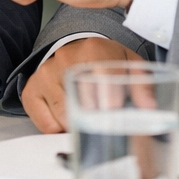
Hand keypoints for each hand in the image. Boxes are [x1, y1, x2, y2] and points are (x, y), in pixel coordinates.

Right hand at [22, 37, 143, 132]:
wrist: (77, 53)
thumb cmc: (106, 63)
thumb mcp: (130, 66)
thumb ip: (143, 84)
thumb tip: (147, 106)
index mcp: (94, 49)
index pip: (102, 73)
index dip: (110, 97)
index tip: (114, 114)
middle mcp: (66, 58)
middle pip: (81, 101)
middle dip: (96, 121)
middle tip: (107, 128)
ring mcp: (45, 74)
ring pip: (63, 116)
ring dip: (78, 127)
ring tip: (89, 121)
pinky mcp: (31, 90)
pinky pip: (45, 124)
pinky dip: (60, 130)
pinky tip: (70, 120)